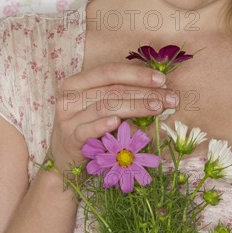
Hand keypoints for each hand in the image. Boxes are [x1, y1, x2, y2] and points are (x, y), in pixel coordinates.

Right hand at [48, 62, 178, 172]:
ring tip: (157, 107)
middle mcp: (69, 97)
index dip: (136, 74)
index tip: (161, 80)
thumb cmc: (87, 128)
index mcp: (76, 82)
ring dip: (135, 106)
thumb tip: (158, 88)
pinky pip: (87, 130)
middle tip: (168, 98)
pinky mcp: (69, 139)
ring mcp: (67, 119)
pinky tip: (118, 122)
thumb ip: (119, 95)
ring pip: (105, 107)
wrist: (63, 161)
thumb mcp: (98, 107)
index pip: (109, 71)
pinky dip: (102, 125)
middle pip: (111, 89)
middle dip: (144, 92)